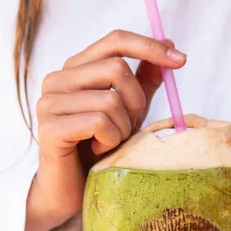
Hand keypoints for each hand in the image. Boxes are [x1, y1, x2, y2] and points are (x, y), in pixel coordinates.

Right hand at [25, 30, 186, 230]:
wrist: (74, 189)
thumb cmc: (101, 146)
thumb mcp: (130, 110)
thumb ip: (144, 79)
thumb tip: (170, 42)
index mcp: (76, 68)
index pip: (115, 40)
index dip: (150, 47)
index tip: (181, 61)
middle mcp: (58, 79)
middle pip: (117, 68)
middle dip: (136, 101)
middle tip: (130, 126)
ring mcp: (49, 102)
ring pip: (111, 99)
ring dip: (123, 127)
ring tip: (111, 142)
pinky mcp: (49, 128)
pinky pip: (99, 122)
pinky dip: (111, 140)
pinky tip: (100, 150)